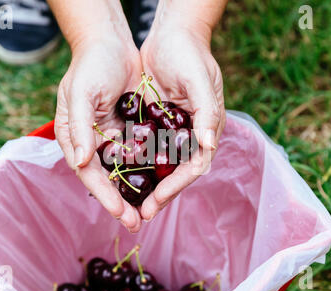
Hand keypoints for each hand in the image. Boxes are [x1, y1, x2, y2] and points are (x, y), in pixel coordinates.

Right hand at [54, 34, 143, 232]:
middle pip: (109, 179)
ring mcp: (115, 138)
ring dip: (139, 191)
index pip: (90, 173)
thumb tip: (79, 163)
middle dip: (122, 202)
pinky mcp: (133, 130)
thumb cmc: (90, 67)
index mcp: (75, 139)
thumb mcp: (80, 94)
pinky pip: (144, 153)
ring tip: (152, 211)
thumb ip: (79, 128)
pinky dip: (152, 169)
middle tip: (137, 223)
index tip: (120, 213)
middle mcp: (94, 144)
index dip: (104, 195)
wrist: (111, 45)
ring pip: (127, 171)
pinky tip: (164, 183)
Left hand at [139, 16, 225, 220]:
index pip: (193, 166)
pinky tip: (122, 176)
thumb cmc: (189, 54)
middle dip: (160, 194)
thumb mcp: (200, 81)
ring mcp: (174, 130)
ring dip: (148, 186)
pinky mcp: (157, 124)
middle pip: (176, 172)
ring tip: (130, 204)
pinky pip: (148, 150)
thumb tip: (208, 145)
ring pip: (161, 166)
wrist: (171, 36)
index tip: (156, 202)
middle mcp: (192, 134)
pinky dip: (137, 165)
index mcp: (207, 128)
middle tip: (140, 214)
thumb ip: (207, 112)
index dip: (176, 186)